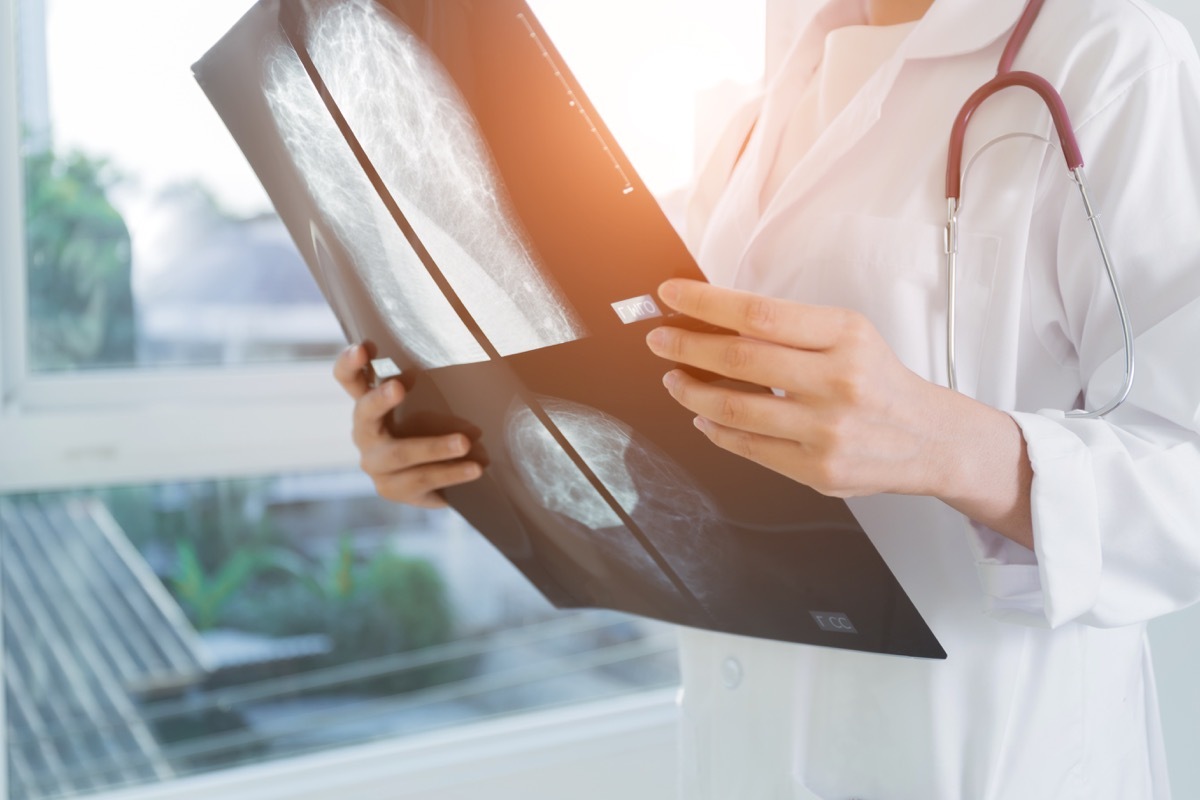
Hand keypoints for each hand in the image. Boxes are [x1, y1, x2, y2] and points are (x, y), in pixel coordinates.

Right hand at [333, 344, 482, 508]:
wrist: (433, 481)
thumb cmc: (429, 428)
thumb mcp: (428, 403)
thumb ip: (433, 382)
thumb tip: (469, 347)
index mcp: (369, 405)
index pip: (349, 380)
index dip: (350, 364)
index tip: (363, 348)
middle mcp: (365, 434)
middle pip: (363, 414)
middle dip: (379, 400)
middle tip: (397, 386)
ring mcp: (376, 465)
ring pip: (400, 454)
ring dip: (433, 447)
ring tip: (465, 442)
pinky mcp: (393, 490)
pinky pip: (422, 480)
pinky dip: (451, 473)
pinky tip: (475, 469)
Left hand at [643, 279, 1031, 550]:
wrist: (930, 439)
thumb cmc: (879, 380)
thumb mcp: (849, 336)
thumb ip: (789, 329)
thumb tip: (715, 319)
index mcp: (846, 336)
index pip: (760, 314)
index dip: (705, 303)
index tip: (671, 296)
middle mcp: (839, 382)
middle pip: (740, 359)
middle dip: (686, 347)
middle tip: (660, 341)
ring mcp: (828, 430)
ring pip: (735, 409)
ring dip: (692, 391)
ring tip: (675, 379)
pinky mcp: (818, 469)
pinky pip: (749, 447)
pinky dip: (715, 429)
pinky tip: (703, 415)